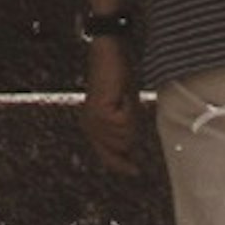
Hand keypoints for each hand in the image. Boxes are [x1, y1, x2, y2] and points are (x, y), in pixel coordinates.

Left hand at [78, 37, 143, 180]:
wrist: (108, 53)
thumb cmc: (116, 75)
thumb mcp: (123, 107)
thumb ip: (125, 129)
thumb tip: (132, 150)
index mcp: (92, 127)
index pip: (106, 156)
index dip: (121, 164)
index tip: (134, 171)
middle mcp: (90, 127)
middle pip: (122, 146)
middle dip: (133, 128)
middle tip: (130, 106)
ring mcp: (94, 121)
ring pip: (125, 135)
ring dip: (132, 116)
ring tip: (125, 99)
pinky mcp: (101, 113)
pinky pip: (126, 122)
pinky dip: (130, 107)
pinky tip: (123, 95)